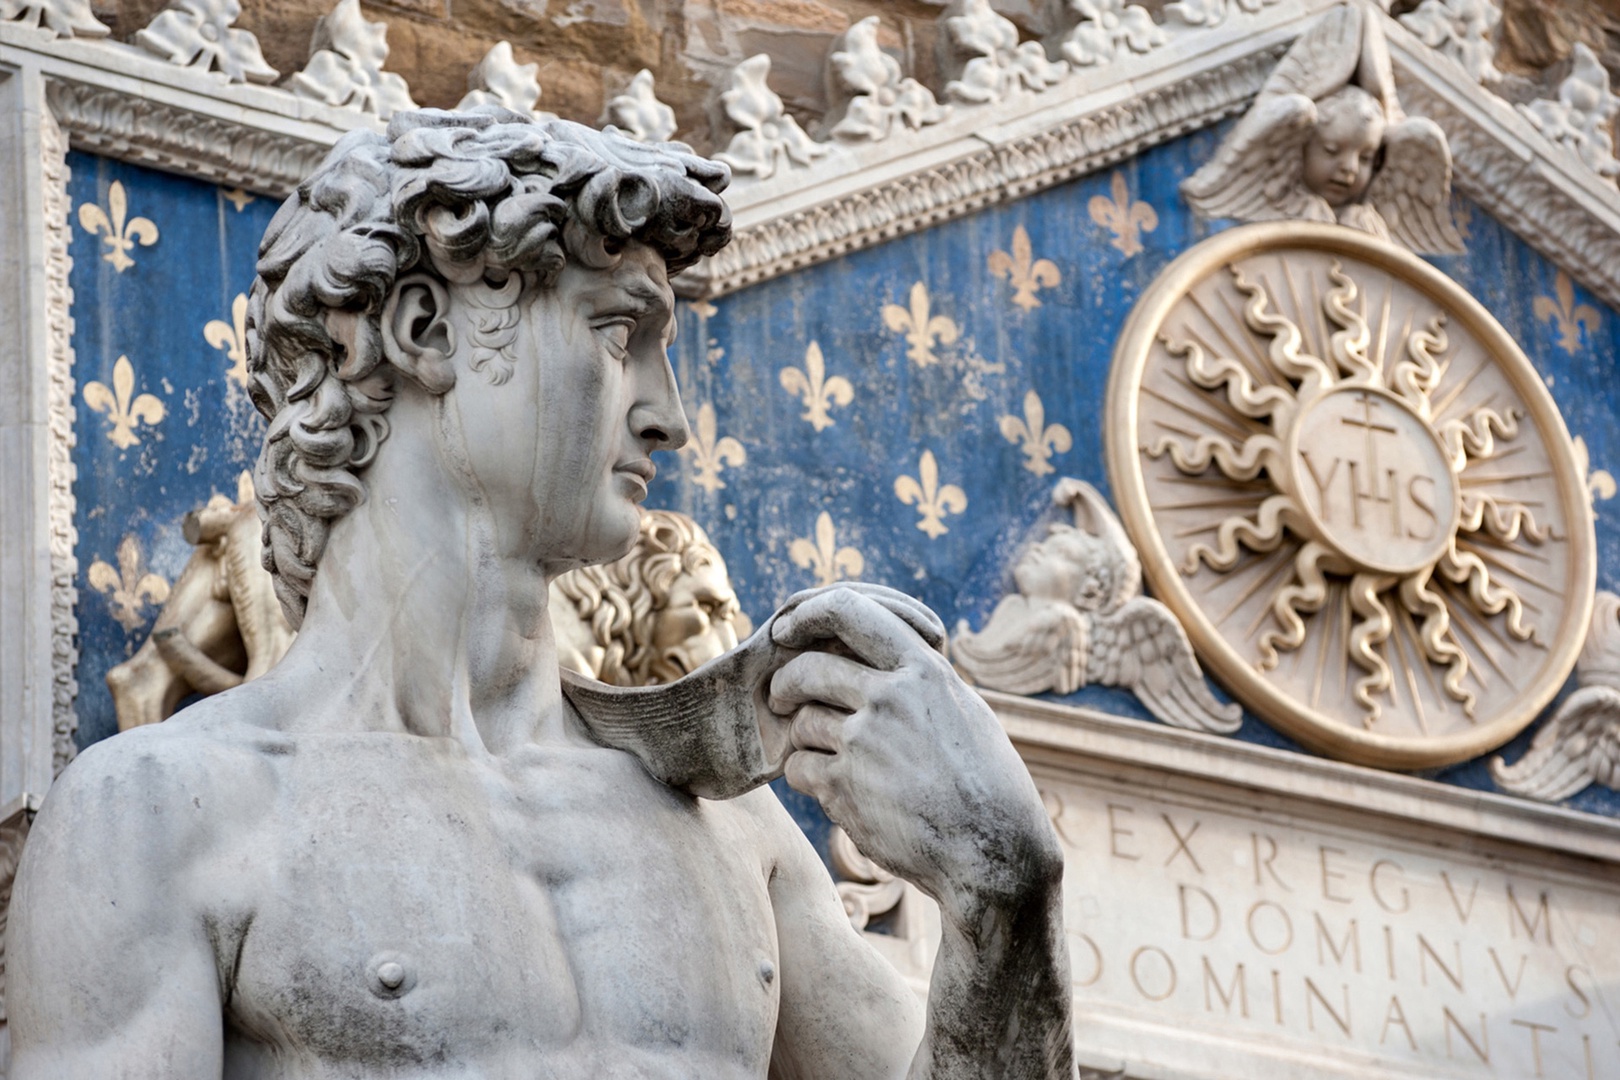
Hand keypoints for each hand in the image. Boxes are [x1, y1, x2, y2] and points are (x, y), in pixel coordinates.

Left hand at [769, 588, 1060, 925]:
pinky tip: (834, 789)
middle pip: (808, 670)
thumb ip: (921, 682)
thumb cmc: (989, 785)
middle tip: (782, 697)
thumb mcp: (966, 711)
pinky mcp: (844, 789)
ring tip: (829, 756)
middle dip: (786, 684)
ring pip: (802, 723)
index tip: (787, 631)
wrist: (994, 854)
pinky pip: (799, 768)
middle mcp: (891, 698)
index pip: (849, 611)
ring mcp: (864, 743)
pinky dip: (807, 776)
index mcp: (924, 670)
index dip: (807, 615)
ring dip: (804, 738)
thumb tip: (883, 659)